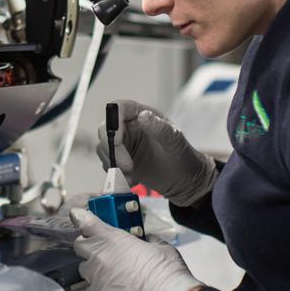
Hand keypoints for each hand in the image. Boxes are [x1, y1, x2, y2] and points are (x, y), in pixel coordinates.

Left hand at [71, 208, 203, 290]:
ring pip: (84, 269)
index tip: (77, 215)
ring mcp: (95, 277)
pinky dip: (98, 290)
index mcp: (112, 238)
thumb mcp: (160, 247)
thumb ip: (147, 240)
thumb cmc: (166, 273)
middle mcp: (99, 255)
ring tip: (110, 273)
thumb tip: (145, 241)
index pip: (86, 222)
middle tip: (102, 249)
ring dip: (93, 268)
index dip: (80, 217)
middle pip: (80, 245)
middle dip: (88, 245)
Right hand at [96, 100, 216, 206]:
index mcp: (142, 114)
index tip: (118, 140)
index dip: (113, 121)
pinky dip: (116, 174)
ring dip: (114, 164)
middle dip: (112, 150)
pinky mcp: (121, 160)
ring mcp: (124, 144)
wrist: (186, 182)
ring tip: (132, 176)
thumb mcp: (175, 143)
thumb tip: (143, 116)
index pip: (119, 108)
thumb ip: (161, 129)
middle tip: (128, 167)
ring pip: (104, 148)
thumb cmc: (185, 158)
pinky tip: (132, 180)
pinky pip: (107, 164)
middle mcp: (130, 126)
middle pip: (105, 130)